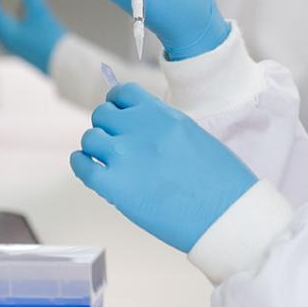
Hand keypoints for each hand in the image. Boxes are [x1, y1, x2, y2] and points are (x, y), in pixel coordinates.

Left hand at [70, 83, 256, 251]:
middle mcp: (139, 129)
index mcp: (162, 114)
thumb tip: (142, 132)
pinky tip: (88, 168)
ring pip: (89, 138)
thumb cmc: (220, 181)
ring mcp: (124, 156)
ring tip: (105, 160)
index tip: (118, 114)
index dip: (116, 104)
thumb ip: (163, 128)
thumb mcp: (194, 136)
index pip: (123, 93)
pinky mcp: (115, 186)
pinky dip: (81, 165)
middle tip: (114, 143)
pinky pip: (82, 167)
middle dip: (105, 127)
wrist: (226, 213)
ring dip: (94, 148)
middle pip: (102, 115)